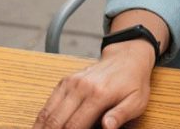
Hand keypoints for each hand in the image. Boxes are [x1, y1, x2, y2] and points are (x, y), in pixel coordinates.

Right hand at [32, 41, 153, 128]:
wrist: (127, 58)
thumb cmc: (133, 82)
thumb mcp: (136, 101)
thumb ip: (121, 115)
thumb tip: (107, 126)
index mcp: (99, 94)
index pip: (75, 125)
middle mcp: (82, 87)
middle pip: (57, 121)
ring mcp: (71, 83)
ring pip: (48, 112)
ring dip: (42, 128)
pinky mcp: (65, 81)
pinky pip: (48, 103)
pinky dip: (43, 118)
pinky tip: (42, 127)